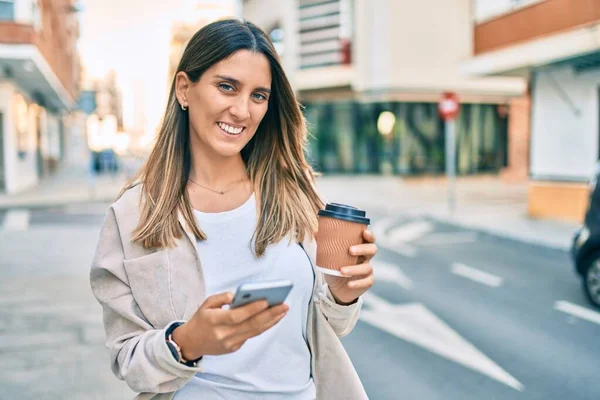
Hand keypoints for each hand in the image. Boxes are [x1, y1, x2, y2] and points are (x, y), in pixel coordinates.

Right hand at [172, 292, 287, 359]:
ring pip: (255, 332)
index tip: (266, 301)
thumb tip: (238, 294)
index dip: (252, 309)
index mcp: (214, 321)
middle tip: (284, 305)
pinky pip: (252, 335)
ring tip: (283, 310)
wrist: (191, 343)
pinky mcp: (234, 348)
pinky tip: (273, 318)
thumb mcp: (206, 303)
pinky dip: (264, 326)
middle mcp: (223, 334)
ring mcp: (230, 343)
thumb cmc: (201, 319)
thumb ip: (222, 297)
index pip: (236, 316)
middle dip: (270, 315)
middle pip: (250, 325)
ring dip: (271, 321)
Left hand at [325, 229, 376, 304]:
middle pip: (372, 250)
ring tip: (342, 271)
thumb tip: (315, 232)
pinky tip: (349, 284)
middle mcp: (365, 257)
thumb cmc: (335, 266)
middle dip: (363, 249)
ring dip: (354, 269)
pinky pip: (367, 282)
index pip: (369, 239)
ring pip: (367, 267)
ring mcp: (367, 270)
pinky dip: (358, 283)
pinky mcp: (367, 282)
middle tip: (350, 250)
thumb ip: (324, 243)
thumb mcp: (329, 255)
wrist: (337, 288)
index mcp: (359, 247)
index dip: (369, 235)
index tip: (364, 232)